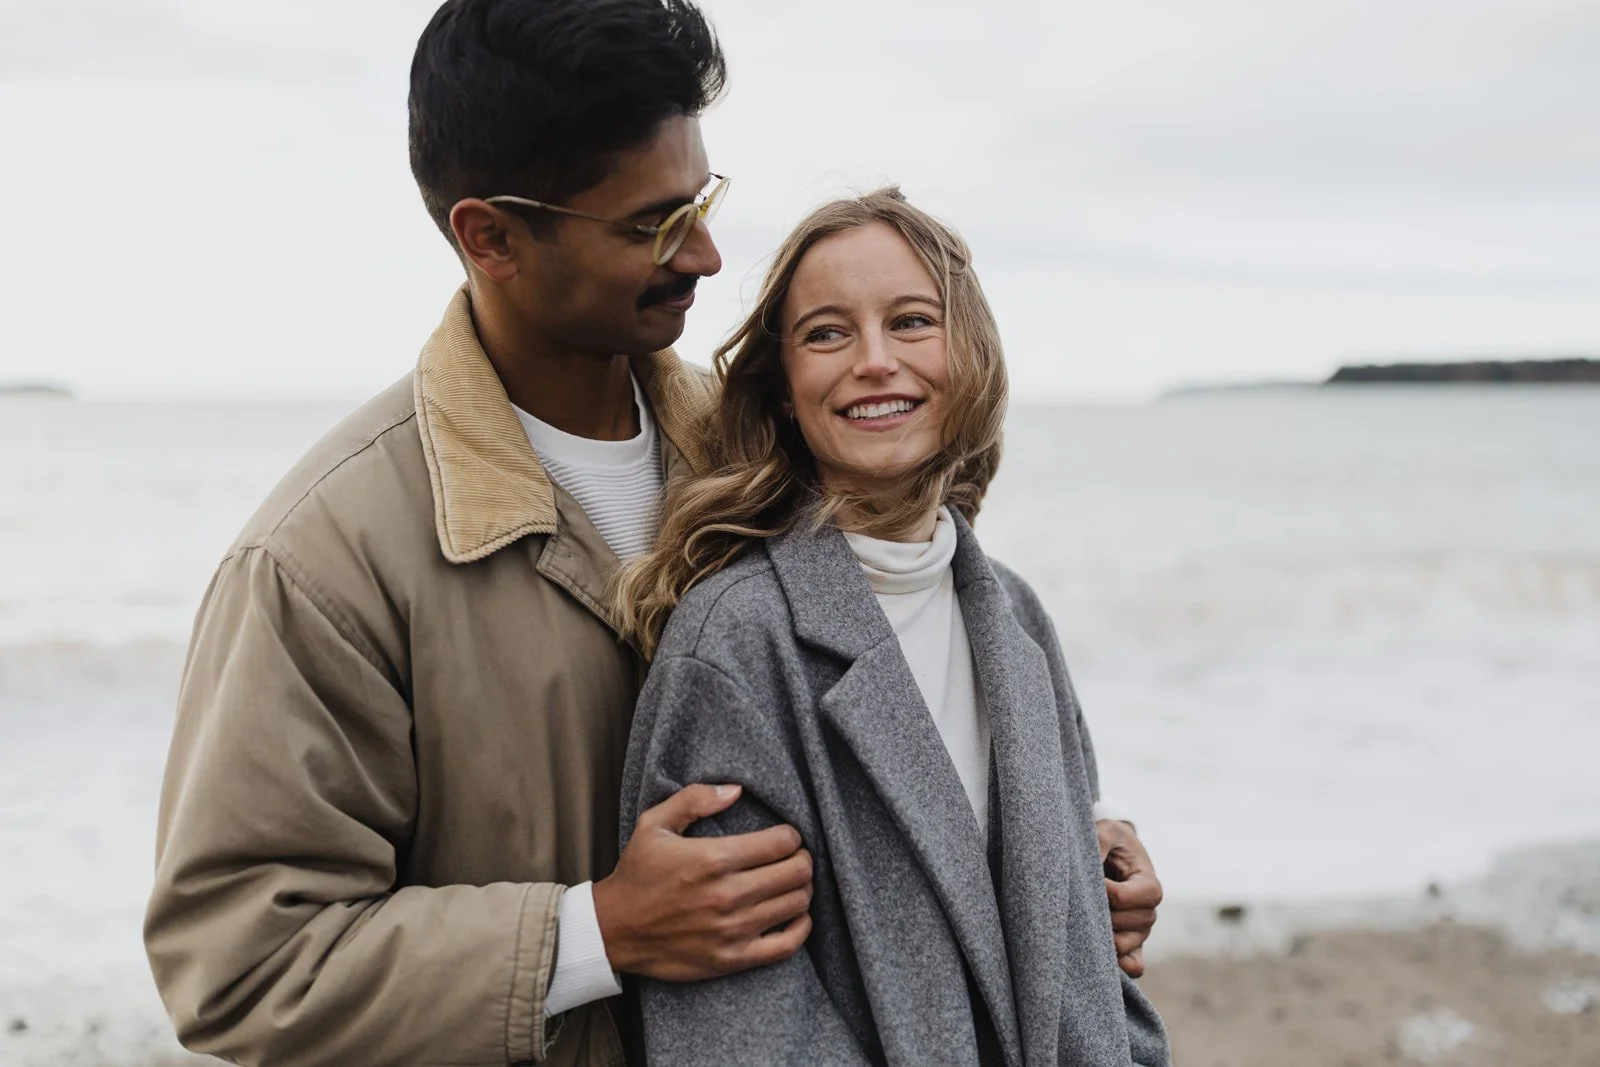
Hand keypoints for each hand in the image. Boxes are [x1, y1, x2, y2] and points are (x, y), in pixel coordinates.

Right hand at [594, 784, 813, 981]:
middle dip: (802, 859)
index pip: (782, 842)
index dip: (792, 834)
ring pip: (796, 904)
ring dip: (802, 889)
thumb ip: (695, 799)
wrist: (613, 929)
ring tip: (792, 882)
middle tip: (794, 857)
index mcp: (713, 858)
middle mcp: (727, 895)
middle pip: (796, 872)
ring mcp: (732, 930)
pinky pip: (786, 946)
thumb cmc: (637, 874)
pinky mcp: (731, 958)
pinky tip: (797, 915)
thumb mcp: (654, 823)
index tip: (786, 835)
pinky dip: (801, 929)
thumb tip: (736, 790)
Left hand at [1097, 819, 1161, 977]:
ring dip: (1105, 939)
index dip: (1106, 892)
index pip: (1128, 898)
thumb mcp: (1105, 831)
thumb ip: (1100, 841)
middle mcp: (1148, 910)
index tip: (1089, 880)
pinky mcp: (1131, 943)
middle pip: (1128, 926)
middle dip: (1102, 916)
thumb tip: (1091, 863)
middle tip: (1082, 902)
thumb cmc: (1110, 841)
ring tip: (1084, 922)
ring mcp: (1140, 930)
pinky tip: (1105, 961)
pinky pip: (1134, 964)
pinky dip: (1122, 966)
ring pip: (1126, 946)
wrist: (1113, 854)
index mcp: (1148, 883)